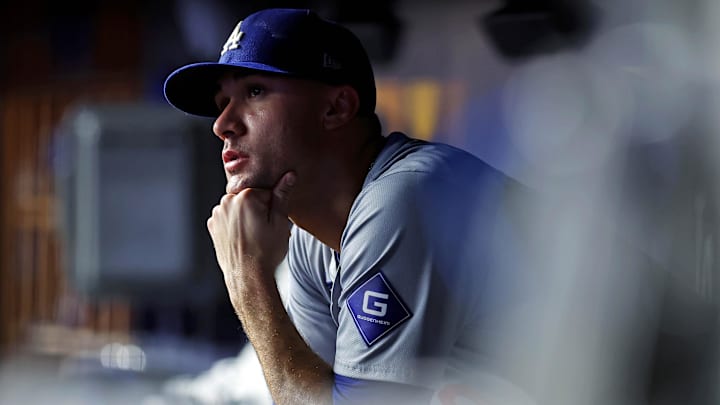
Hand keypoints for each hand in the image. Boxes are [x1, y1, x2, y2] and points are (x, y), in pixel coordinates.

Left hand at [207, 171, 295, 291]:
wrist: (247, 277)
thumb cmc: (266, 252)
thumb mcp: (280, 222)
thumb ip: (282, 196)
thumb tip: (289, 176)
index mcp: (245, 197)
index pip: (266, 191)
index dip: (273, 207)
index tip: (273, 221)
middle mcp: (227, 202)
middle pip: (250, 197)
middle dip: (259, 209)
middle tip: (265, 230)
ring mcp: (217, 214)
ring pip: (238, 207)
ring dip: (247, 216)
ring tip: (255, 236)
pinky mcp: (212, 225)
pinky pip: (228, 218)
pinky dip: (235, 225)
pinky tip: (243, 239)